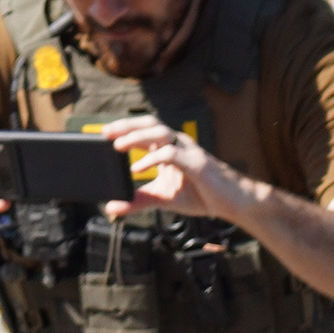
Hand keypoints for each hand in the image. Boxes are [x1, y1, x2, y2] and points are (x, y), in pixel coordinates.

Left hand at [99, 117, 263, 223]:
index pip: (144, 131)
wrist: (231, 203)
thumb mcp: (163, 198)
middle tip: (104, 132)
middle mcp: (178, 145)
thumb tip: (112, 207)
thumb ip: (138, 200)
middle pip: (150, 124)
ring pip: (161, 133)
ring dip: (137, 137)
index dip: (124, 129)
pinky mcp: (197, 163)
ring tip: (117, 145)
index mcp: (169, 149)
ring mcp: (188, 151)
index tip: (102, 132)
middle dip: (127, 125)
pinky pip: (172, 154)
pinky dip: (153, 159)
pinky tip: (138, 168)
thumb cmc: (201, 195)